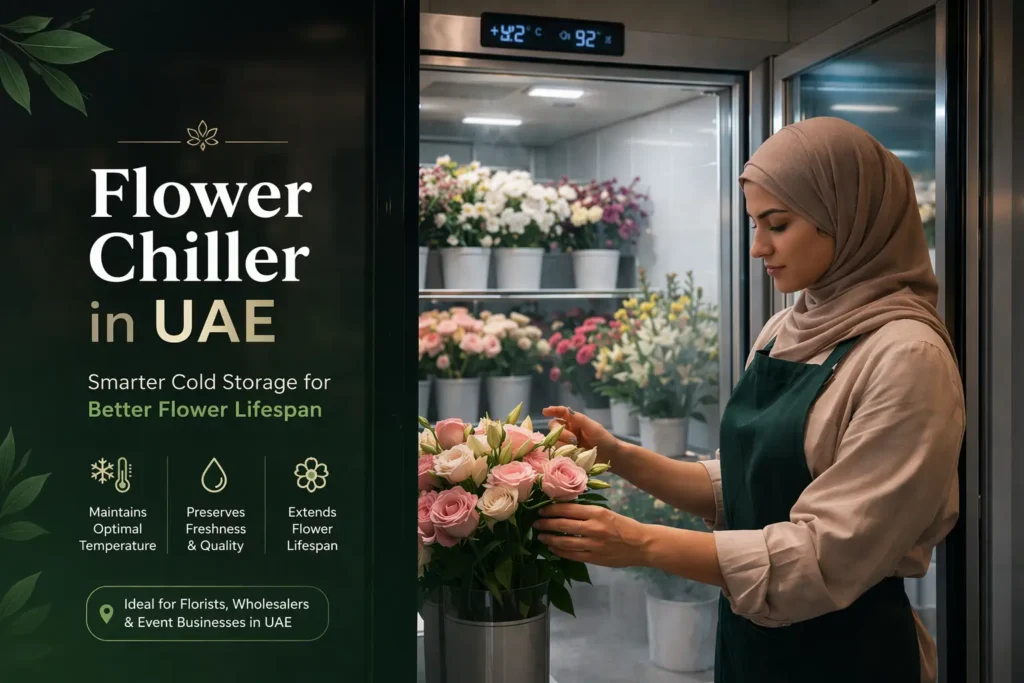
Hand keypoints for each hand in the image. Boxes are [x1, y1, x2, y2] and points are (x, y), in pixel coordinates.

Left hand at [533, 503, 648, 567]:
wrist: (642, 545)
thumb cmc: (623, 526)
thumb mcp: (606, 512)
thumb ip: (587, 512)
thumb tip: (564, 510)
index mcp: (597, 512)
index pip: (568, 509)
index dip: (552, 510)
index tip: (541, 510)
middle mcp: (594, 527)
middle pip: (563, 525)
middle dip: (546, 524)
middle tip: (536, 523)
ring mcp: (593, 545)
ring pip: (565, 542)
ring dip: (550, 538)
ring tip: (541, 536)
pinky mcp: (595, 558)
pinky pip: (572, 555)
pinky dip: (560, 551)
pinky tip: (552, 548)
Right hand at [541, 406, 620, 465]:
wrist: (611, 457)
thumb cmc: (604, 440)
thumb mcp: (593, 427)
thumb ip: (579, 419)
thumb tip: (566, 409)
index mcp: (574, 421)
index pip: (561, 413)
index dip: (552, 410)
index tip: (545, 411)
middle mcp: (569, 430)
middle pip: (554, 427)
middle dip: (561, 433)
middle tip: (573, 440)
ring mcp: (567, 443)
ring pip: (554, 440)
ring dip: (563, 444)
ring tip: (577, 449)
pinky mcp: (567, 454)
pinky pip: (558, 452)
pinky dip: (563, 452)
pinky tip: (573, 454)